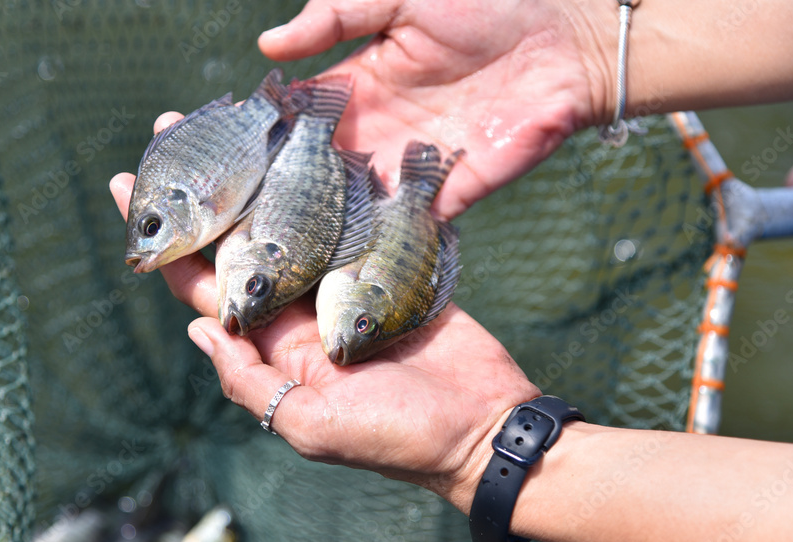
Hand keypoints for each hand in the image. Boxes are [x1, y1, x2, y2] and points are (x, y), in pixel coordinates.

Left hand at [110, 122, 540, 511]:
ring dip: (261, 171)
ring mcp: (343, 285)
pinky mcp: (388, 266)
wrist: (482, 425)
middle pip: (239, 239)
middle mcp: (299, 311)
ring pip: (290, 219)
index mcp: (272, 348)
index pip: (203, 288)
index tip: (125, 185)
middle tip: (172, 123)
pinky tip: (309, 142)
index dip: (165, 242)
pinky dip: (331, 183)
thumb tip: (197, 331)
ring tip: (233, 119)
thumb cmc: (397, 437)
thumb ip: (251, 380)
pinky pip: (350, 219)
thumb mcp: (312, 424)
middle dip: (205, 188)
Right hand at [257, 0, 610, 219]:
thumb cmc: (487, 3)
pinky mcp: (451, 192)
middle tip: (245, 220)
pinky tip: (344, 263)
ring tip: (281, 252)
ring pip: (355, 202)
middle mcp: (379, 130)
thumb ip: (335, 16)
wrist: (565, 40)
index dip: (268, 134)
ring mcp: (412, 165)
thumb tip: (268, 44)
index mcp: (362, 82)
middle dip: (288, 192)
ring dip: (326, 224)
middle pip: (321, 169)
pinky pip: (407, 224)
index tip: (227, 160)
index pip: (302, 115)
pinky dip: (379, 241)